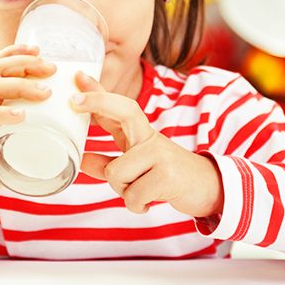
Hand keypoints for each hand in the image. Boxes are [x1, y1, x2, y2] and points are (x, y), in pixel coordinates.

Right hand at [0, 44, 55, 220]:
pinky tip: (22, 116)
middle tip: (51, 68)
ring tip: (45, 92)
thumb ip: (22, 140)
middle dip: (25, 63)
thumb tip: (57, 143)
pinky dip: (3, 114)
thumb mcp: (2, 148)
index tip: (40, 52)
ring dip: (21, 85)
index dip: (15, 53)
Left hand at [72, 73, 222, 217]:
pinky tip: (148, 202)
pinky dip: (137, 205)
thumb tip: (81, 160)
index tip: (79, 79)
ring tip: (140, 192)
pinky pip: (132, 195)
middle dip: (97, 103)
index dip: (99, 94)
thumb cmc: (168, 177)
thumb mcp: (137, 167)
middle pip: (124, 112)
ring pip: (116, 173)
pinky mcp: (167, 175)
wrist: (209, 189)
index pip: (120, 108)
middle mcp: (150, 138)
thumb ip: (109, 162)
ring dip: (123, 190)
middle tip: (74, 101)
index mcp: (141, 134)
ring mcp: (160, 154)